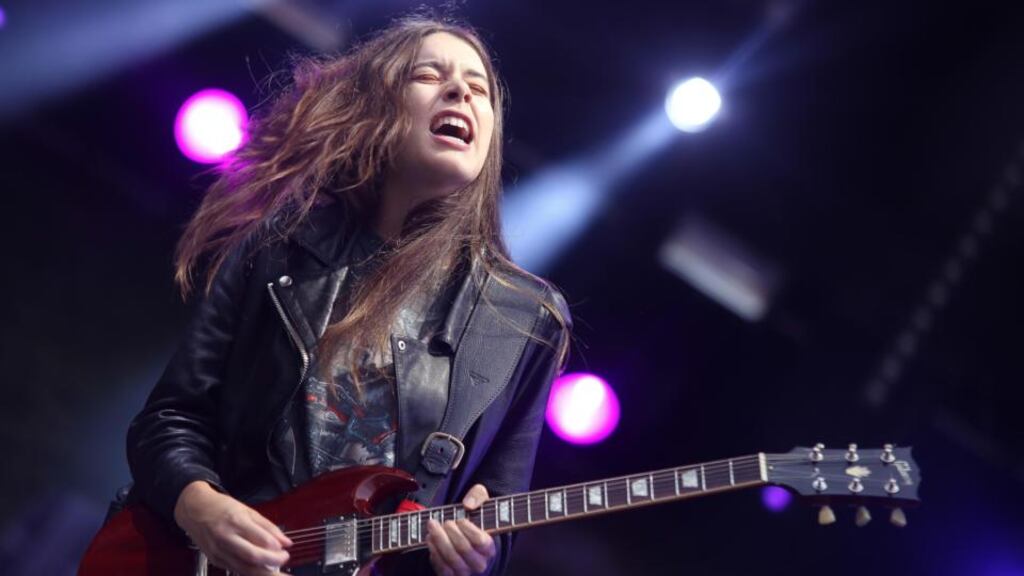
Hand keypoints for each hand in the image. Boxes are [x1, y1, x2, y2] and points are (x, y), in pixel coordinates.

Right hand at [173, 481, 292, 575]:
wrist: (194, 509)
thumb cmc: (221, 507)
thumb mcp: (248, 510)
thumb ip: (268, 527)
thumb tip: (286, 542)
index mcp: (236, 522)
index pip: (261, 540)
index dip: (276, 548)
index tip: (285, 550)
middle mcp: (226, 537)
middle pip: (252, 557)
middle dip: (272, 562)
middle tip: (282, 560)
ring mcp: (218, 550)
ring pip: (243, 568)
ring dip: (262, 572)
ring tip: (274, 568)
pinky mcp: (214, 559)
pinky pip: (234, 569)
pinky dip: (249, 571)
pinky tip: (258, 569)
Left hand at [426, 484, 496, 575]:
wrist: (467, 538)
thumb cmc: (474, 521)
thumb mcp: (481, 502)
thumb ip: (478, 496)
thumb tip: (468, 504)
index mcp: (490, 548)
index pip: (480, 541)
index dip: (467, 529)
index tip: (460, 520)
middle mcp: (480, 563)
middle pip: (463, 549)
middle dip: (450, 532)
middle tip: (445, 522)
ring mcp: (466, 571)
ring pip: (451, 560)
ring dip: (439, 541)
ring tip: (433, 527)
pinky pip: (442, 568)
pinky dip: (434, 553)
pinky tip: (430, 540)